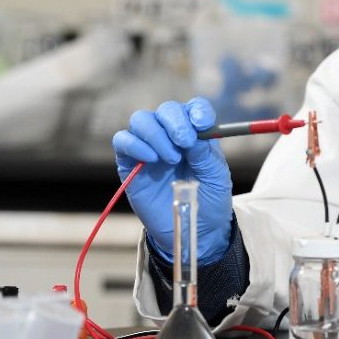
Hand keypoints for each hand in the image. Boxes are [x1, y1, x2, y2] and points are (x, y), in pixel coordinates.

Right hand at [112, 98, 233, 264]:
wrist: (194, 229)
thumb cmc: (209, 200)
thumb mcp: (216, 178)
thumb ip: (206, 155)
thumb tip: (196, 135)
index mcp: (197, 134)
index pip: (193, 108)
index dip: (197, 111)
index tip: (203, 124)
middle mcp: (171, 136)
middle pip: (166, 110)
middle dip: (175, 121)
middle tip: (185, 142)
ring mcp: (149, 147)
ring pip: (141, 120)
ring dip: (156, 134)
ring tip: (171, 158)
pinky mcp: (129, 163)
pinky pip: (122, 141)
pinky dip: (135, 144)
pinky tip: (151, 159)